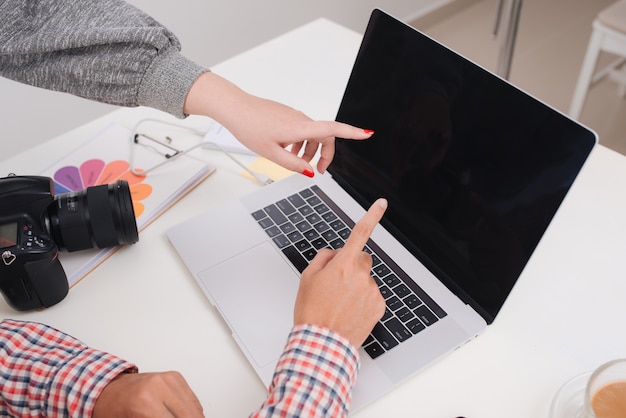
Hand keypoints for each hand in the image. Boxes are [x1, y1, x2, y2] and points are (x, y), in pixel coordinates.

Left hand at [93, 371, 203, 417]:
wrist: (109, 390)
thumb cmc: (114, 411)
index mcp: (144, 403)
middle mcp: (159, 386)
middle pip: (189, 415)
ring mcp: (168, 379)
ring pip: (195, 409)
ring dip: (192, 417)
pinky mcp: (175, 376)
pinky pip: (192, 399)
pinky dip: (191, 411)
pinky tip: (182, 415)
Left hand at [183, 72, 373, 174]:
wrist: (234, 108)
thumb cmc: (250, 127)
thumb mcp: (271, 154)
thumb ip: (293, 164)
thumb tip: (309, 171)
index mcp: (300, 128)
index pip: (332, 129)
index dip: (352, 132)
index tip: (367, 133)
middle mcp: (301, 119)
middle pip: (325, 136)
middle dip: (325, 155)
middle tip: (318, 172)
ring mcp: (294, 116)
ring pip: (311, 135)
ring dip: (309, 151)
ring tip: (294, 162)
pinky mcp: (287, 115)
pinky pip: (301, 130)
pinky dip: (299, 143)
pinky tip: (285, 150)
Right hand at [293, 199, 387, 346]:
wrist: (322, 344)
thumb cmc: (312, 312)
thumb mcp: (307, 278)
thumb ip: (323, 258)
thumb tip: (335, 253)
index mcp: (343, 265)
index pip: (360, 233)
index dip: (372, 215)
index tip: (381, 203)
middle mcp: (361, 276)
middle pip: (362, 259)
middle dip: (351, 265)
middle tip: (335, 283)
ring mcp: (372, 292)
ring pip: (366, 279)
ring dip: (356, 285)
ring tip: (339, 303)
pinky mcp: (379, 307)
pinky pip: (372, 295)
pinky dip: (362, 300)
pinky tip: (349, 311)